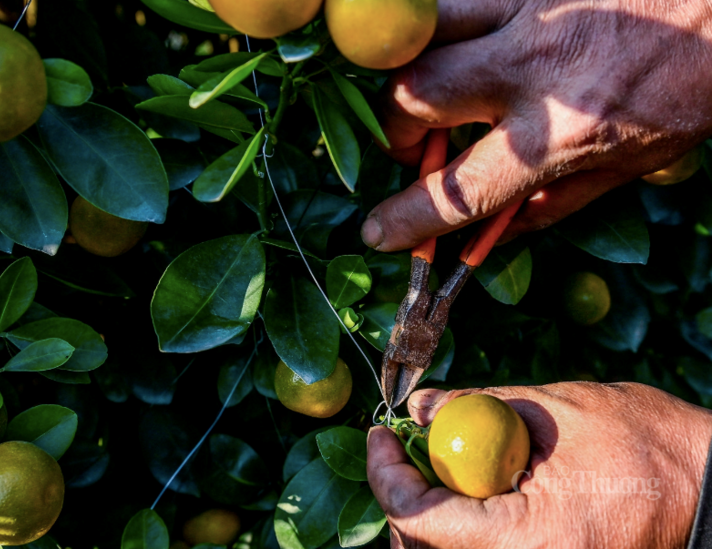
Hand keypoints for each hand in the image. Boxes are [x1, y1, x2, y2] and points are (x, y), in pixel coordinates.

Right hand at [361, 0, 711, 250]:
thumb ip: (558, 201)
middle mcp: (533, 72)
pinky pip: (454, 0)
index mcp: (563, 134)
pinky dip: (443, 30)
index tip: (378, 232)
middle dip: (398, 130)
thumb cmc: (692, 81)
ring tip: (431, 91)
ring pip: (422, 35)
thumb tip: (498, 232)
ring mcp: (526, 12)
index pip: (462, 190)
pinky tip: (464, 48)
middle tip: (418, 144)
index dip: (409, 220)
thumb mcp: (635, 161)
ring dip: (410, 70)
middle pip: (412, 97)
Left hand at [368, 383, 711, 547]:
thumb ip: (478, 406)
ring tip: (433, 457)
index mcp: (527, 537)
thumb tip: (420, 407)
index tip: (378, 435)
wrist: (708, 485)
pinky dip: (458, 517)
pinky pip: (479, 547)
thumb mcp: (554, 408)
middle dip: (400, 492)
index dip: (386, 474)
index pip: (420, 520)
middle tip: (398, 446)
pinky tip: (467, 481)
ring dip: (426, 506)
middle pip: (424, 546)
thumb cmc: (647, 442)